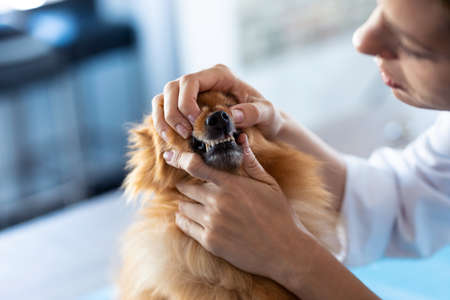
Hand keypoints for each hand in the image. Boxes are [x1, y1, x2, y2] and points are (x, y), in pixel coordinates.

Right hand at [152, 64, 283, 140]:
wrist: (265, 123)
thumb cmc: (267, 116)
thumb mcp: (267, 114)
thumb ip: (253, 112)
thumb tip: (231, 115)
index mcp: (220, 75)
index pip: (190, 81)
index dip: (186, 102)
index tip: (195, 123)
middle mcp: (203, 80)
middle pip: (172, 88)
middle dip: (174, 113)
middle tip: (187, 134)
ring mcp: (192, 92)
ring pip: (163, 97)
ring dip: (164, 119)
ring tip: (178, 138)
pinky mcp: (186, 106)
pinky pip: (164, 109)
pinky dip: (162, 123)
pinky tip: (171, 138)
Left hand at [163, 134, 310, 281]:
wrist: (284, 250)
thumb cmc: (279, 215)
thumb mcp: (269, 184)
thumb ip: (251, 163)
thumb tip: (242, 140)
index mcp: (231, 185)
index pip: (195, 166)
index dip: (180, 160)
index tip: (172, 158)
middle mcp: (218, 202)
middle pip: (186, 188)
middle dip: (186, 186)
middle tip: (190, 187)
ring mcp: (212, 223)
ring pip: (183, 208)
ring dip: (186, 204)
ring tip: (193, 204)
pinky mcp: (210, 242)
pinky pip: (185, 226)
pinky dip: (185, 221)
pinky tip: (193, 219)